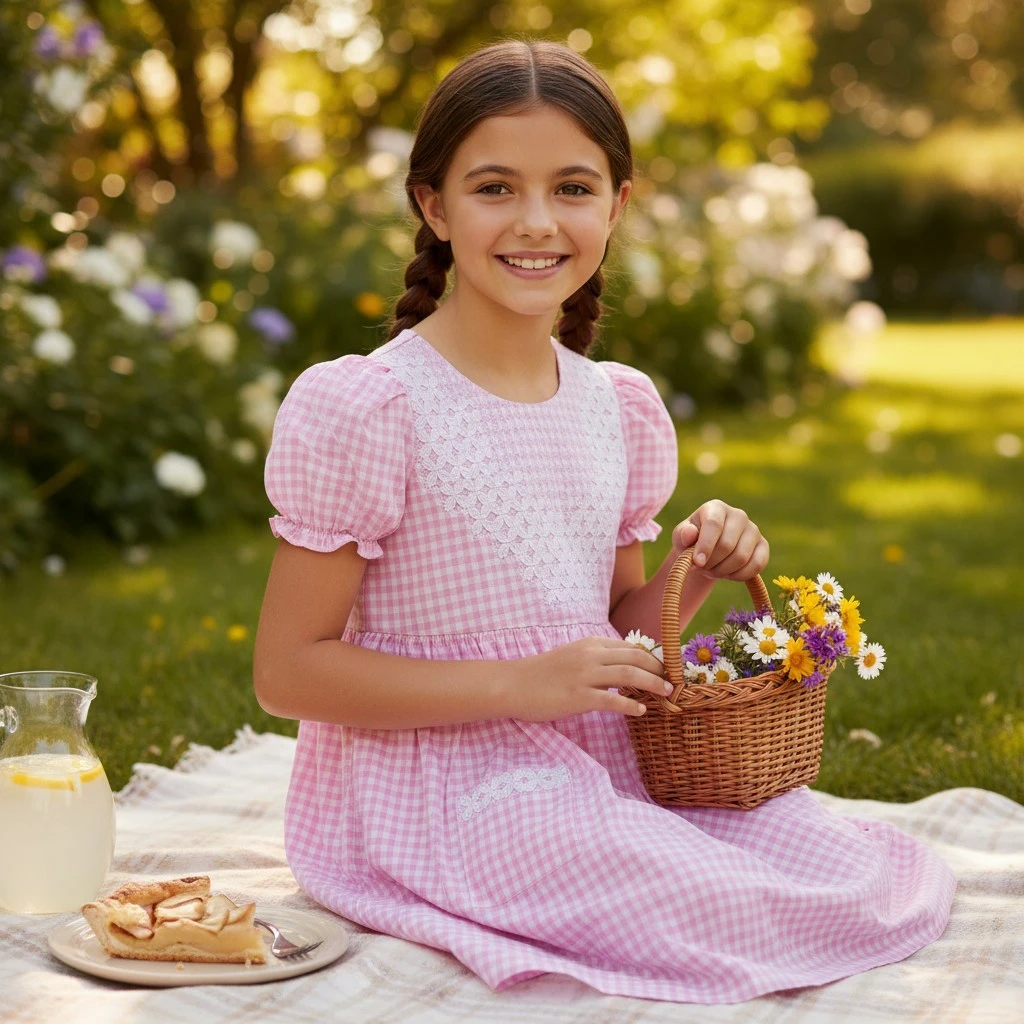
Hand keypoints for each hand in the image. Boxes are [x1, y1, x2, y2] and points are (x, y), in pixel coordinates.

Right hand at [506, 638, 670, 720]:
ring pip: (629, 674)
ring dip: (652, 683)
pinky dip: (631, 704)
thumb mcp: (572, 656)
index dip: (653, 657)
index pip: (630, 647)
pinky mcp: (579, 697)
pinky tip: (640, 711)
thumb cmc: (543, 673)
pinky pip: (612, 700)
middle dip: (659, 669)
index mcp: (590, 644)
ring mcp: (585, 675)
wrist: (514, 685)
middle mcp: (590, 655)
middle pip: (636, 657)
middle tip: (673, 680)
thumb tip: (623, 668)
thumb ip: (597, 659)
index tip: (666, 669)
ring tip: (666, 693)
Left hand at [670, 499, 768, 581]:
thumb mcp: (681, 538)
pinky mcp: (763, 546)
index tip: (697, 562)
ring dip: (723, 571)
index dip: (705, 545)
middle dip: (711, 562)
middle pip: (727, 544)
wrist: (708, 552)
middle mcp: (738, 515)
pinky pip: (756, 565)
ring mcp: (753, 530)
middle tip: (701, 568)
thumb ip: (683, 534)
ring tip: (712, 570)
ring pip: (741, 557)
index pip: (714, 524)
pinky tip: (728, 574)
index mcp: (716, 508)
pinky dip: (739, 576)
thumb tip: (690, 533)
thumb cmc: (691, 542)